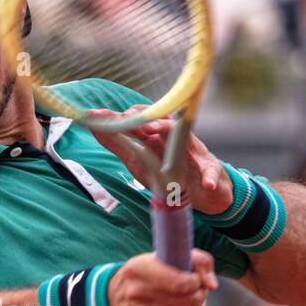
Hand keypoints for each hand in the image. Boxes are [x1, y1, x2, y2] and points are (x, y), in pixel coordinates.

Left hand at [85, 108, 234, 214]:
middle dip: (146, 119)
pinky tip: (206, 183)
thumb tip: (94, 128)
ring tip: (155, 131)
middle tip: (127, 118)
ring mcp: (195, 153)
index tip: (97, 115)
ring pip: (185, 139)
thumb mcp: (139, 160)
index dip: (120, 117)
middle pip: (162, 123)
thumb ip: (119, 145)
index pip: (139, 121)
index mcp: (157, 137)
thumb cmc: (168, 171)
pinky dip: (209, 178)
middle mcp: (176, 139)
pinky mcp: (211, 170)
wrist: (201, 191)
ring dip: (171, 133)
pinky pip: (211, 172)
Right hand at [107, 249, 216, 305]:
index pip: (182, 284)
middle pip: (191, 301)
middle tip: (196, 290)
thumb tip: (212, 285)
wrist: (112, 298)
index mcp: (140, 268)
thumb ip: (197, 260)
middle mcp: (137, 292)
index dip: (197, 282)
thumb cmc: (148, 273)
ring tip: (190, 301)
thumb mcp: (164, 256)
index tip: (194, 278)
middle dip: (201, 295)